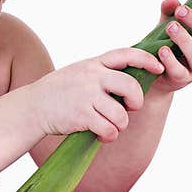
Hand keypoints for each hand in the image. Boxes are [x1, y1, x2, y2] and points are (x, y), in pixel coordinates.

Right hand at [28, 48, 164, 142]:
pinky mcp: (82, 116)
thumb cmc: (60, 91)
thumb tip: (132, 78)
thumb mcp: (80, 72)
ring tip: (110, 126)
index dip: (146, 59)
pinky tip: (102, 134)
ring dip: (120, 125)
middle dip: (136, 102)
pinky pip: (109, 130)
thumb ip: (102, 72)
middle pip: (131, 87)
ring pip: (122, 115)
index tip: (158, 67)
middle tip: (129, 108)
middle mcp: (92, 77)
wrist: (33, 107)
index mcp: (94, 64)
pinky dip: (109, 136)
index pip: (125, 54)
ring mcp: (86, 96)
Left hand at [150, 0, 191, 94]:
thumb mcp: (169, 23)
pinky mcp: (183, 79)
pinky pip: (179, 71)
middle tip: (180, 11)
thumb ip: (170, 11)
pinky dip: (170, 60)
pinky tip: (162, 49)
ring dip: (184, 39)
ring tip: (170, 27)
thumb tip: (172, 1)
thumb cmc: (169, 43)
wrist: (156, 71)